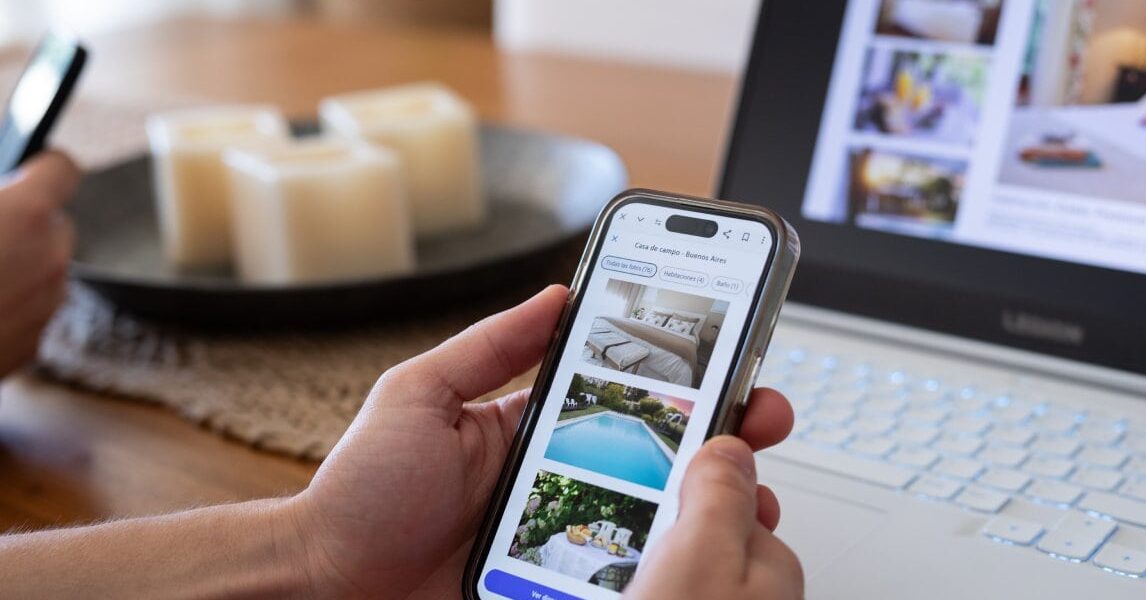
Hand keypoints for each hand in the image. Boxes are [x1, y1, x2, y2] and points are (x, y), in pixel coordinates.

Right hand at [0, 151, 79, 377]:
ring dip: (13, 267)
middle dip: (21, 224)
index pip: (61, 171)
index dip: (42, 168)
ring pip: (40, 272)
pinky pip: (27, 313)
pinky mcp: (31, 347)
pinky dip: (3, 308)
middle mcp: (49, 261)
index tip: (28, 168)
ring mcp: (45, 307)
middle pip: (52, 226)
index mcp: (27, 216)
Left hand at [287, 285, 800, 598]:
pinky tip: (701, 553)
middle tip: (762, 421)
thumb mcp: (419, 393)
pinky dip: (671, 566)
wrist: (329, 582)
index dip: (684, 378)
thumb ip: (490, 347)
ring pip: (659, 519)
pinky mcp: (562, 583)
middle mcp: (564, 477)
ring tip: (753, 493)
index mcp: (537, 426)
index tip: (735, 358)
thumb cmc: (363, 488)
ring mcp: (567, 534)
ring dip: (714, 504)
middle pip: (661, 456)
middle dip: (723, 436)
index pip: (626, 394)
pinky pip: (627, 574)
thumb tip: (558, 293)